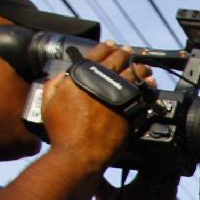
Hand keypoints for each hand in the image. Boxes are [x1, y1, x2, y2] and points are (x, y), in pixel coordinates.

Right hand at [40, 41, 153, 172]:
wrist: (79, 154)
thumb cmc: (62, 133)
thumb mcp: (48, 103)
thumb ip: (54, 84)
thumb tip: (62, 76)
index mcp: (82, 77)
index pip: (96, 54)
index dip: (105, 47)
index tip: (111, 45)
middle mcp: (102, 83)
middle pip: (119, 60)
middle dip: (125, 53)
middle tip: (129, 51)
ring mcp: (119, 97)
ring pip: (134, 75)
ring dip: (140, 68)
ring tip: (144, 67)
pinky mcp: (131, 111)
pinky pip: (143, 96)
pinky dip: (148, 88)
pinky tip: (150, 85)